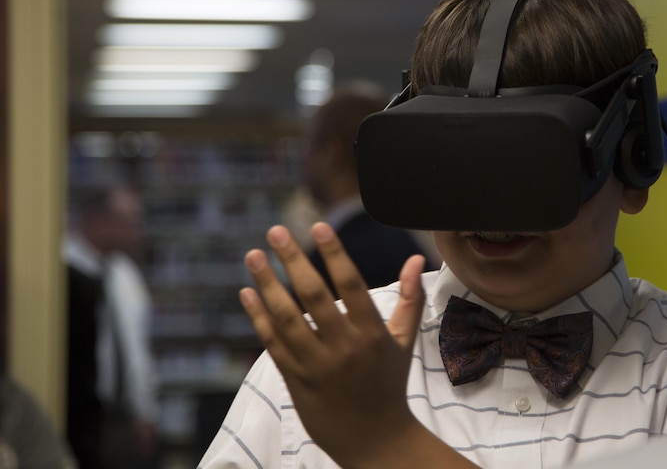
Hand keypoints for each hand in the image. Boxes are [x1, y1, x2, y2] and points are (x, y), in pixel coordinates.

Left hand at [240, 222, 428, 466]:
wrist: (375, 440)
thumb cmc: (389, 383)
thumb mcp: (404, 341)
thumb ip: (410, 298)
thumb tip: (418, 258)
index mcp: (372, 335)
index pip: (352, 286)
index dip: (335, 254)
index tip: (318, 226)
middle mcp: (344, 348)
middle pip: (314, 297)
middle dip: (293, 261)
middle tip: (276, 230)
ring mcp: (317, 366)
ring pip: (287, 319)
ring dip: (267, 285)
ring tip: (253, 255)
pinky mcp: (297, 380)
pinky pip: (273, 345)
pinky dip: (258, 318)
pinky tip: (248, 293)